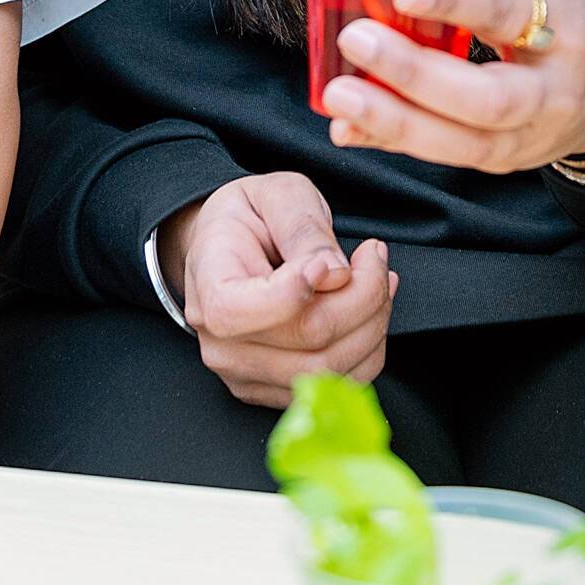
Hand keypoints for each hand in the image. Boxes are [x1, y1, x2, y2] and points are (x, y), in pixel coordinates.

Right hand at [162, 172, 395, 407]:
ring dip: (373, 322)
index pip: (239, 312)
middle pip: (307, 338)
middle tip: (373, 256)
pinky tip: (369, 309)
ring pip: (331, 369)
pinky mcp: (275, 390)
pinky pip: (338, 385)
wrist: (232, 247)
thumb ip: (303, 227)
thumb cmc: (252, 217)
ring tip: (376, 278)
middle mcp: (220, 341)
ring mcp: (245, 374)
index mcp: (208, 285)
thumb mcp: (278, 194)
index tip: (325, 261)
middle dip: (363, 294)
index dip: (293, 292)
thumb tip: (335, 273)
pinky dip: (369, 347)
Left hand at [322, 0, 584, 173]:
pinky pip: (443, 155)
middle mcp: (553, 92)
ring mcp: (529, 137)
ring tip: (339, 96)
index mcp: (568, 25)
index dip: (457, 0)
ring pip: (460, 142)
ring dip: (392, 120)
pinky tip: (348, 127)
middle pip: (485, 98)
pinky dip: (392, 141)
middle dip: (414, 74)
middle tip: (356, 40)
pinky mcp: (503, 162)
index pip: (510, 12)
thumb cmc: (570, 20)